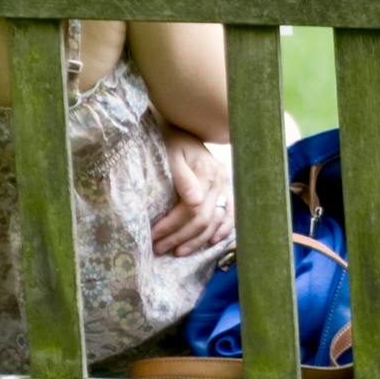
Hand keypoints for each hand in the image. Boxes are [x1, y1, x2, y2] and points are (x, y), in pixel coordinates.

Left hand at [154, 131, 235, 257]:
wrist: (180, 126)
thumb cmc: (170, 139)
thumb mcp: (171, 154)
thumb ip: (182, 177)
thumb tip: (194, 202)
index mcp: (207, 173)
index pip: (191, 210)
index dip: (172, 226)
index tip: (152, 236)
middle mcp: (219, 181)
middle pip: (201, 220)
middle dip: (179, 237)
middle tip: (158, 249)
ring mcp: (223, 186)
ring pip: (214, 222)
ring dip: (196, 240)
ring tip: (176, 252)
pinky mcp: (222, 189)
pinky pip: (227, 215)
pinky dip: (221, 230)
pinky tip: (210, 243)